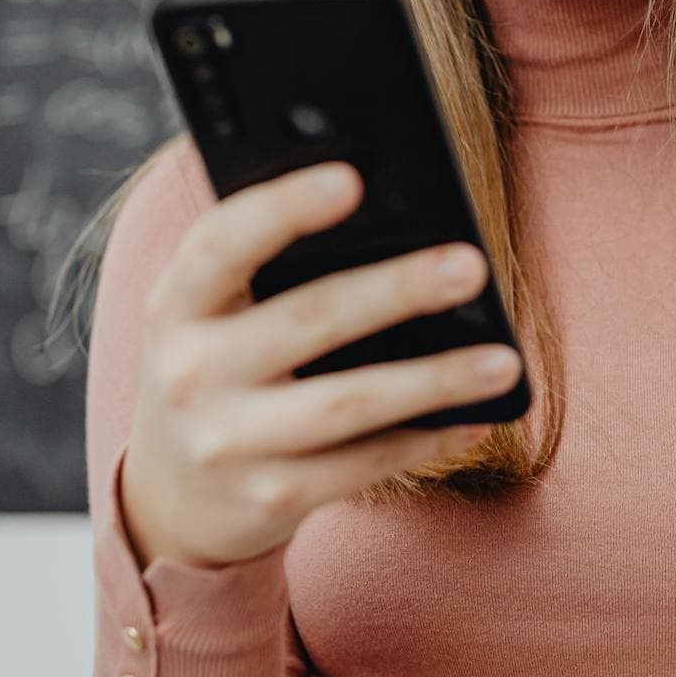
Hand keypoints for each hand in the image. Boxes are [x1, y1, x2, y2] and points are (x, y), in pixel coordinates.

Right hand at [117, 159, 519, 569]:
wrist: (172, 496)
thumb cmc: (221, 367)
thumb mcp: (215, 314)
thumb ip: (271, 265)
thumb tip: (395, 215)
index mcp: (176, 303)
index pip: (222, 243)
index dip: (283, 208)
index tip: (351, 179)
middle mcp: (189, 372)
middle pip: (306, 320)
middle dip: (395, 290)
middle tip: (470, 265)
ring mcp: (227, 443)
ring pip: (346, 405)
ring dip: (432, 380)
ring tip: (503, 359)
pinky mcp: (269, 498)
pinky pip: (363, 464)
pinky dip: (425, 439)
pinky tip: (475, 416)